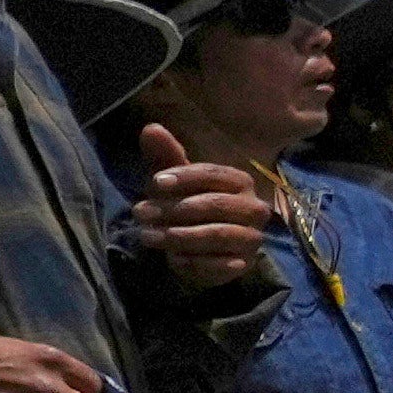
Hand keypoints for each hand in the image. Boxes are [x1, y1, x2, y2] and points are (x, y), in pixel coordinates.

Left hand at [127, 153, 277, 293]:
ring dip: (178, 236)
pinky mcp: (244, 264)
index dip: (185, 177)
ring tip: (146, 236)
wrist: (200, 248)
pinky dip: (194, 262)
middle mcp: (253, 208)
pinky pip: (220, 265)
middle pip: (215, 205)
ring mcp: (251, 237)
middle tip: (139, 212)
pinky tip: (172, 259)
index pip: (214, 174)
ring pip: (217, 235)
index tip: (155, 182)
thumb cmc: (186, 204)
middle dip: (174, 209)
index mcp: (238, 181)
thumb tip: (150, 127)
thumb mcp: (173, 180)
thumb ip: (165, 155)